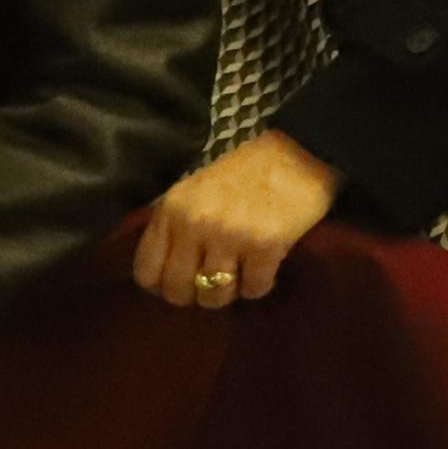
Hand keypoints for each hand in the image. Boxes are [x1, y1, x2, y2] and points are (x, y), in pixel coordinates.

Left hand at [135, 130, 341, 308]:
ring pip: (214, 296)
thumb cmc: (245, 173)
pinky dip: (260, 285)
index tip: (183, 281)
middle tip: (215, 283)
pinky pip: (253, 290)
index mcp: (173, 209)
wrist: (301, 152)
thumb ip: (175, 227)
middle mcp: (195, 223)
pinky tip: (265, 268)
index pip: (146, 272)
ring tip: (242, 275)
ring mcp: (230, 235)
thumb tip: (165, 275)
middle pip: (178, 291)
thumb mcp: (196, 192)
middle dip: (197, 295)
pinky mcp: (265, 245)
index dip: (163, 285)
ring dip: (230, 292)